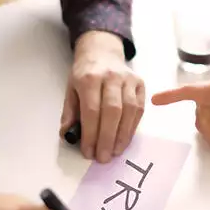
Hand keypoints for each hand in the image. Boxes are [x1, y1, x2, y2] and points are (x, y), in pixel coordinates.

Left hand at [60, 31, 144, 162]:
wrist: (103, 53)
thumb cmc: (85, 74)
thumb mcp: (71, 89)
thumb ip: (70, 113)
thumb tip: (69, 136)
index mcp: (90, 78)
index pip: (92, 110)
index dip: (91, 134)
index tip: (88, 152)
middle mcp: (111, 77)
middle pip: (112, 111)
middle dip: (108, 138)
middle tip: (103, 157)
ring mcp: (128, 79)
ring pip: (129, 110)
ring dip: (122, 135)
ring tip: (115, 152)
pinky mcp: (140, 83)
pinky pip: (139, 108)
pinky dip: (133, 126)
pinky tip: (125, 139)